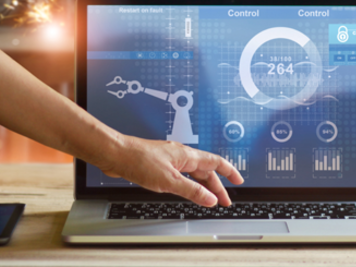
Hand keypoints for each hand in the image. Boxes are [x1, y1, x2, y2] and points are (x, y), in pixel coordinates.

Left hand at [94, 134, 243, 206]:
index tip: (239, 180)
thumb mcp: (170, 181)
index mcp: (187, 156)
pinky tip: (185, 189)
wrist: (116, 154)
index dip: (229, 172)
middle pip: (205, 170)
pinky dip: (189, 184)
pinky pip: (181, 174)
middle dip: (217, 186)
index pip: (216, 162)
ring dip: (202, 185)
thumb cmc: (139, 161)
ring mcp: (170, 159)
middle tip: (224, 201)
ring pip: (193, 172)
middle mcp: (181, 155)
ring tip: (208, 198)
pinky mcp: (159, 164)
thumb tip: (210, 199)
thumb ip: (192, 191)